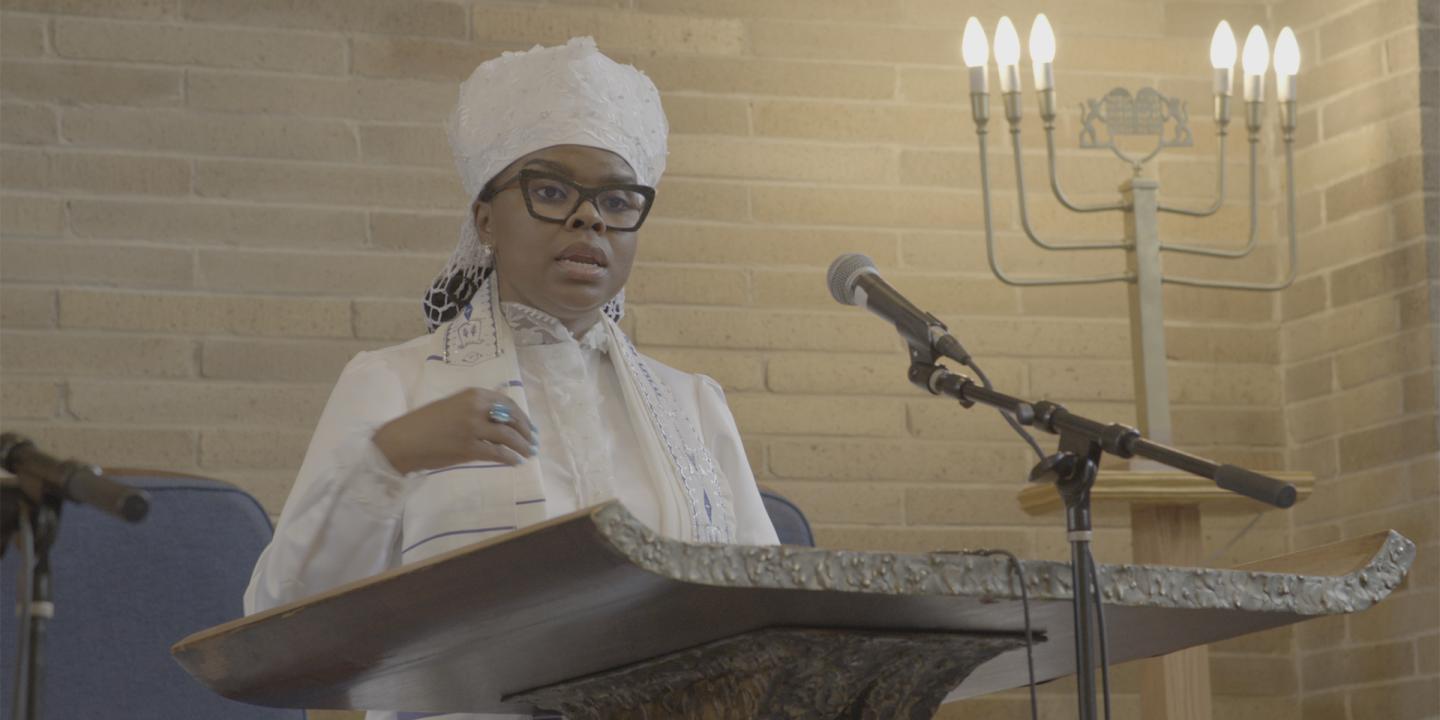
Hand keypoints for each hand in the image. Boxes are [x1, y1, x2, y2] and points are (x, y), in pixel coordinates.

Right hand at [372, 389, 538, 474]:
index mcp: (472, 394)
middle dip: (526, 431)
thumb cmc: (424, 424)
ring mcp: (473, 427)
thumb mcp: (453, 406)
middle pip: (512, 418)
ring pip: (508, 437)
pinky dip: (510, 458)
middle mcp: (476, 407)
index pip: (507, 403)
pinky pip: (497, 453)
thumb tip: (499, 420)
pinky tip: (515, 462)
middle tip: (533, 441)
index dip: (521, 416)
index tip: (528, 426)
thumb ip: (475, 408)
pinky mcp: (469, 448)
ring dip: (522, 446)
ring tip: (528, 453)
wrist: (403, 440)